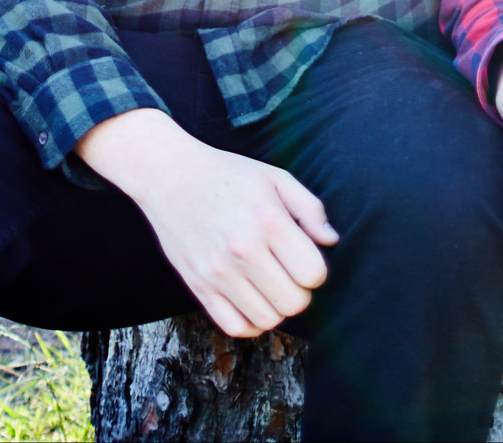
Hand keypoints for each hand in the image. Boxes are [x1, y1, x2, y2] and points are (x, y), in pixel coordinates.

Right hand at [76, 108, 337, 337]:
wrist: (171, 176)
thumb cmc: (228, 175)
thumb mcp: (275, 178)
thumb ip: (310, 208)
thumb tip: (331, 241)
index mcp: (268, 220)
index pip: (312, 273)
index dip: (316, 270)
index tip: (305, 258)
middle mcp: (243, 250)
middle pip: (293, 302)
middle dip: (300, 291)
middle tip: (290, 273)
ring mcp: (218, 272)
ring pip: (267, 320)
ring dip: (277, 307)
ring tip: (271, 285)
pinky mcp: (198, 287)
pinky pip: (234, 327)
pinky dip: (251, 323)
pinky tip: (253, 300)